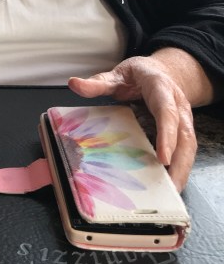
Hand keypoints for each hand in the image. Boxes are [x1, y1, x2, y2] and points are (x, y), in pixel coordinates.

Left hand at [68, 54, 196, 190]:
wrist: (160, 71)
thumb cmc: (139, 75)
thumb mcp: (117, 74)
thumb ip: (98, 82)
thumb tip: (75, 84)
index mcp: (161, 88)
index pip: (166, 112)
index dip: (166, 135)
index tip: (163, 158)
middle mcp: (178, 105)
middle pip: (184, 135)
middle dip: (179, 162)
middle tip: (169, 187)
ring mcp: (184, 119)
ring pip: (189, 146)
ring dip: (182, 170)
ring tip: (170, 192)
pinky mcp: (183, 131)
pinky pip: (185, 151)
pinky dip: (180, 169)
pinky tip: (170, 185)